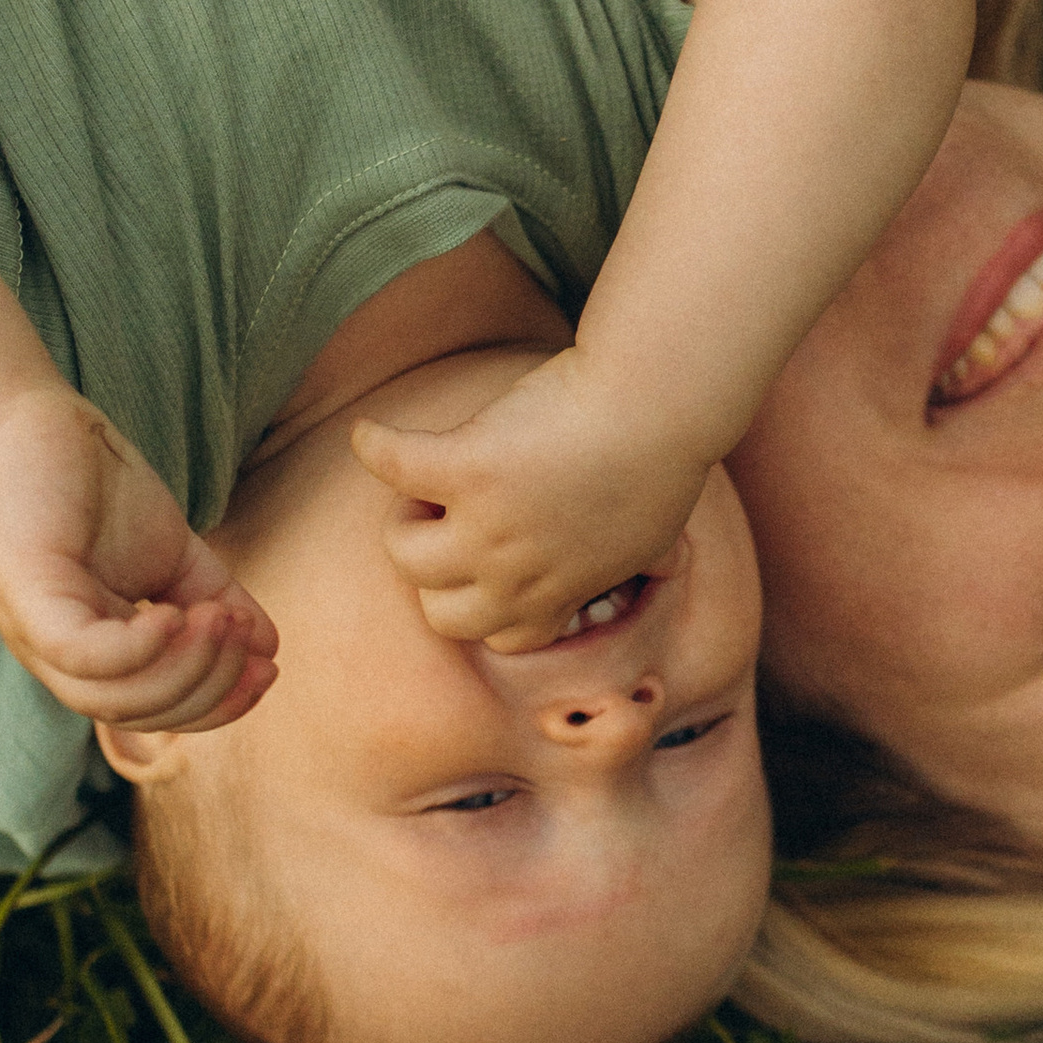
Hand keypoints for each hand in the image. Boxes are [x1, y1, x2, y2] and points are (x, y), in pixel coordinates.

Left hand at [0, 386, 277, 729]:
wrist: (20, 413)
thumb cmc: (90, 481)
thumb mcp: (170, 551)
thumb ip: (217, 597)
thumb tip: (268, 647)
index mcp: (91, 653)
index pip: (157, 713)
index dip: (218, 704)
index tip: (269, 668)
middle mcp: (55, 654)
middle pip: (138, 715)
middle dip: (209, 688)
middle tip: (244, 634)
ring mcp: (34, 627)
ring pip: (110, 698)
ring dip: (184, 670)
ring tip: (220, 620)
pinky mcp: (24, 592)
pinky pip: (81, 654)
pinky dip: (139, 650)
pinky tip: (175, 614)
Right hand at [351, 348, 709, 647]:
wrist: (656, 406)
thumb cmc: (661, 462)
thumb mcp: (656, 535)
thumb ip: (644, 561)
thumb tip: (672, 569)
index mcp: (557, 596)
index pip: (497, 636)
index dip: (488, 599)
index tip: (493, 559)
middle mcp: (515, 575)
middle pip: (439, 612)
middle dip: (440, 574)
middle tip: (452, 520)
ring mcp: (485, 526)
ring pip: (405, 553)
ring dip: (406, 517)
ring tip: (423, 484)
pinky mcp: (464, 468)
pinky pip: (390, 464)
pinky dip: (374, 444)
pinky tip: (370, 434)